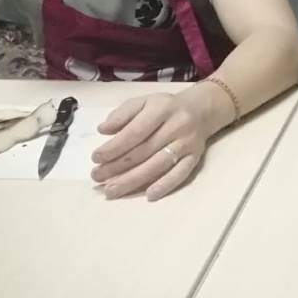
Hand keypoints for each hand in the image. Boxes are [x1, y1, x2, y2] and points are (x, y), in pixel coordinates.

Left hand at [90, 88, 222, 201]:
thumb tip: (103, 130)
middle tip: (97, 177)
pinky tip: (149, 195)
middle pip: (145, 150)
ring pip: (159, 165)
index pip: (136, 131)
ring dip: (133, 180)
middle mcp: (177, 126)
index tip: (96, 158)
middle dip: (118, 167)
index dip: (114, 147)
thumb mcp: (144, 101)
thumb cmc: (165, 107)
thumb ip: (122, 113)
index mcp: (162, 108)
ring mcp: (187, 143)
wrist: (202, 109)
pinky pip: (181, 174)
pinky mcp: (195, 157)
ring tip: (111, 191)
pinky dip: (166, 185)